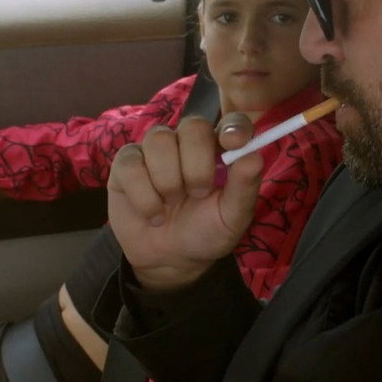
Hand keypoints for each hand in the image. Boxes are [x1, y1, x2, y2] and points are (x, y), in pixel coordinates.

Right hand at [107, 114, 263, 290]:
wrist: (168, 259)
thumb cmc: (205, 232)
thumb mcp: (231, 218)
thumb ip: (243, 188)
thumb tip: (254, 157)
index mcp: (220, 150)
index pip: (232, 123)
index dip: (233, 128)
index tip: (232, 143)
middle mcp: (187, 142)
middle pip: (193, 126)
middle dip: (196, 165)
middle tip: (197, 194)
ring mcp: (154, 149)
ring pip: (159, 140)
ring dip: (168, 181)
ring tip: (171, 204)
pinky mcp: (126, 163)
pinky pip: (131, 164)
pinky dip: (144, 196)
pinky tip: (152, 213)